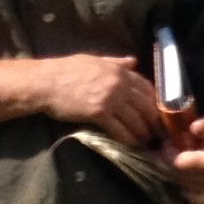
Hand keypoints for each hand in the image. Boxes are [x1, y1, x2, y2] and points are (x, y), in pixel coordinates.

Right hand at [35, 52, 170, 148]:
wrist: (45, 82)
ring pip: (135, 119)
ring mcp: (109, 99)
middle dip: (153, 120)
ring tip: (147, 140)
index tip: (158, 111)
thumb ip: (116, 62)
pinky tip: (132, 144)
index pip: (147, 86)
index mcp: (118, 70)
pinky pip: (120, 129)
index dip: (155, 101)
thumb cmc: (66, 70)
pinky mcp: (98, 113)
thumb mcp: (94, 60)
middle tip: (157, 130)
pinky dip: (128, 138)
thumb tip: (134, 61)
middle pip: (145, 105)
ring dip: (143, 132)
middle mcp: (118, 84)